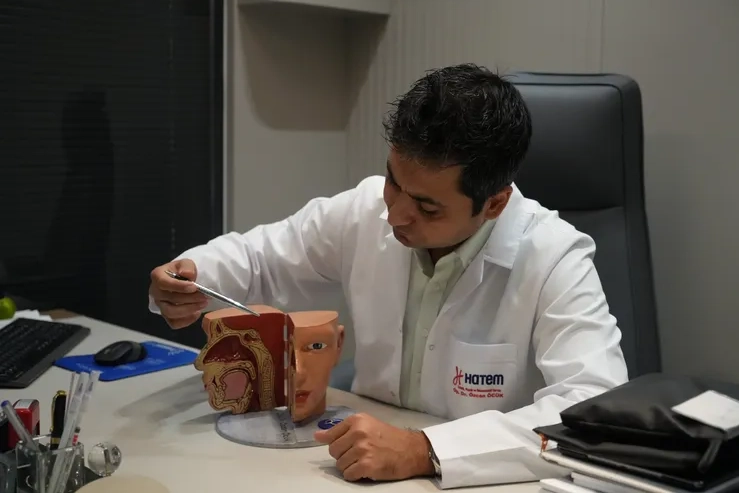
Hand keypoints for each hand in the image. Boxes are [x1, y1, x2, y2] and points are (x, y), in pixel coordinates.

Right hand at [149, 259, 208, 328]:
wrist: (183, 280)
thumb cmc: (183, 271)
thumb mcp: (186, 263)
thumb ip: (187, 267)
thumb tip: (187, 274)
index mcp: (157, 276)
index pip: (164, 283)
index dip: (179, 286)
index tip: (194, 287)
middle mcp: (155, 292)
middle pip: (170, 299)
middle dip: (190, 298)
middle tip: (205, 297)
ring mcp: (160, 305)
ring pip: (171, 313)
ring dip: (189, 309)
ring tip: (203, 304)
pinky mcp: (167, 316)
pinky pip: (174, 323)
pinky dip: (186, 320)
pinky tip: (196, 313)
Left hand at [314, 413, 433, 481]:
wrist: (411, 450)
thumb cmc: (389, 437)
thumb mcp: (366, 425)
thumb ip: (341, 430)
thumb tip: (316, 436)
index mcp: (356, 420)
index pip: (331, 435)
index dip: (336, 445)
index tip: (343, 448)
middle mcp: (357, 432)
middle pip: (333, 451)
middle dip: (343, 456)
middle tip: (358, 455)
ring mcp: (362, 449)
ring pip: (340, 465)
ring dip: (349, 467)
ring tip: (363, 462)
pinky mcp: (367, 465)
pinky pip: (348, 475)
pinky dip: (355, 476)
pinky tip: (365, 470)